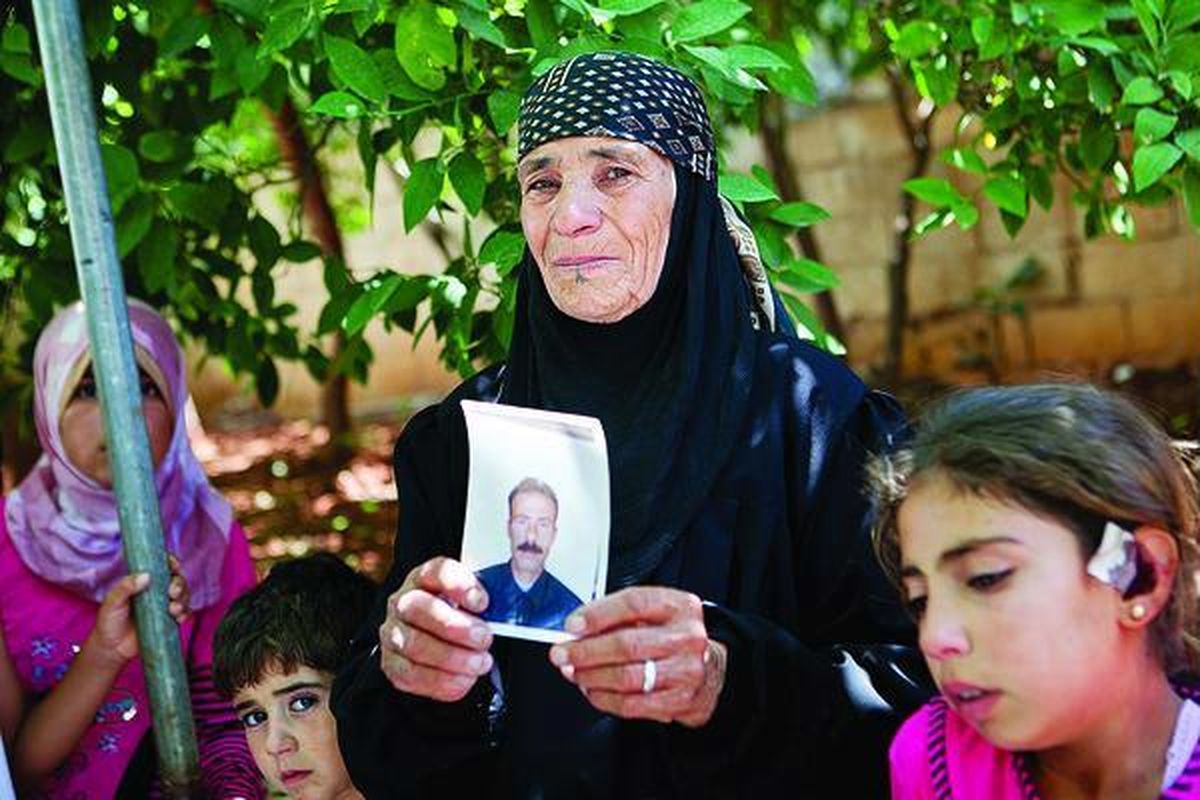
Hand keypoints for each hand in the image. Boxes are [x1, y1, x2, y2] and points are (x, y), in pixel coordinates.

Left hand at [89, 556, 189, 668]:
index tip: (173, 566)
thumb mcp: (112, 602)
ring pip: (183, 595)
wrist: (111, 648)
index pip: (161, 567)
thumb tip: (146, 576)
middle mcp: (157, 592)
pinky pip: (184, 613)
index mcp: (143, 582)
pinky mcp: (169, 621)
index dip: (171, 563)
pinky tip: (178, 618)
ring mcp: (164, 606)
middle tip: (172, 592)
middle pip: (177, 580)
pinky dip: (185, 613)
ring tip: (173, 609)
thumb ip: (125, 587)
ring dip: (183, 599)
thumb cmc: (109, 622)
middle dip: (179, 584)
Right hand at [379, 557, 494, 701]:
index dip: (459, 585)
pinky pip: (410, 675)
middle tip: (485, 638)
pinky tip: (464, 680)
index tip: (483, 602)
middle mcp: (403, 602)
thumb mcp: (474, 600)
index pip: (436, 571)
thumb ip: (488, 598)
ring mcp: (393, 632)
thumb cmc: (461, 616)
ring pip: (414, 644)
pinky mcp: (391, 663)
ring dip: (451, 657)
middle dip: (455, 626)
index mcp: (425, 577)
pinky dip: (440, 681)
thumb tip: (509, 602)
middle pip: (419, 608)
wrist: (439, 642)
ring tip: (480, 663)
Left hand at [548, 587, 726, 727]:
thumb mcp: (656, 613)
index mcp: (679, 606)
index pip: (634, 604)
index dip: (598, 614)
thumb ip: (621, 616)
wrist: (709, 670)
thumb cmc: (673, 637)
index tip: (573, 625)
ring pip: (627, 677)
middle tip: (562, 654)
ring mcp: (685, 671)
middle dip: (586, 651)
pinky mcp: (679, 701)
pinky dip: (605, 698)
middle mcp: (687, 637)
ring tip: (574, 672)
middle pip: (627, 644)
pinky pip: (632, 703)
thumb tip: (578, 629)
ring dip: (591, 676)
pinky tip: (592, 690)